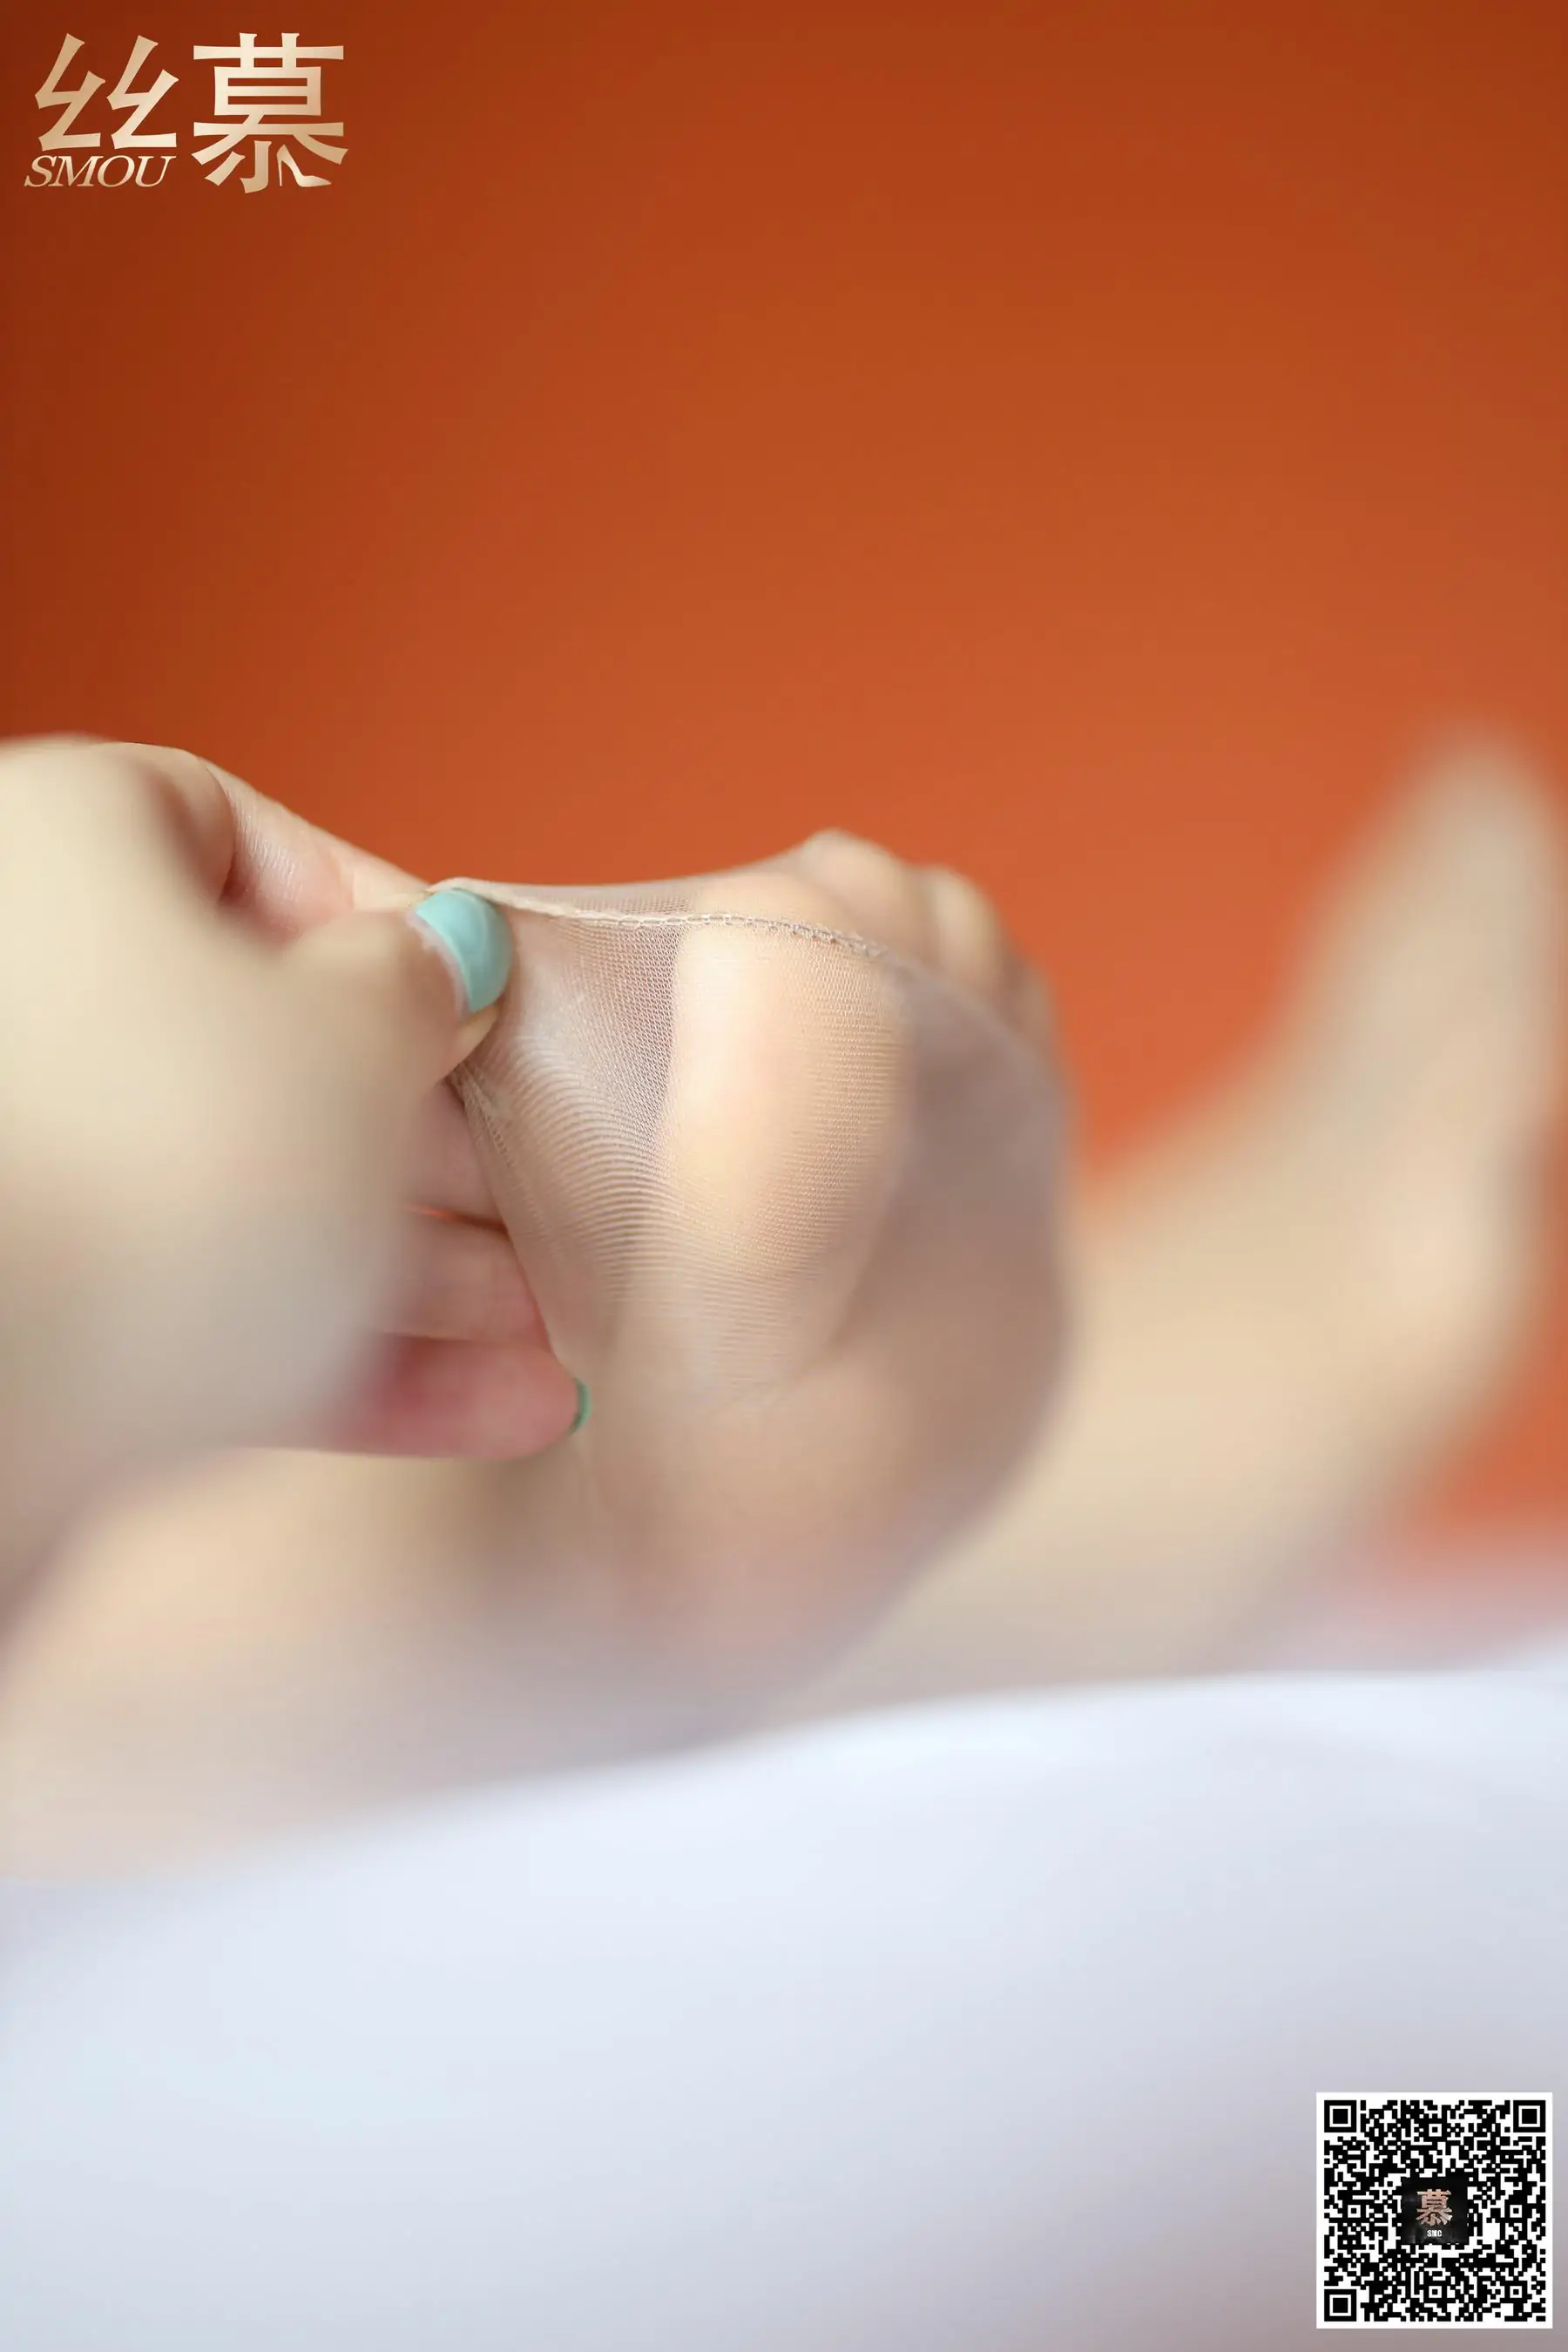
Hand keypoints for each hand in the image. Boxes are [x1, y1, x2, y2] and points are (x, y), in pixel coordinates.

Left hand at [0, 737, 581, 1575]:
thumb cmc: (172, 1153)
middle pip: (253, 1043)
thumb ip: (415, 989)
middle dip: (424, 1136)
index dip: (383, 922)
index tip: (483, 1005)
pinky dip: (341, 1352)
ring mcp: (18, 1168)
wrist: (8, 1384)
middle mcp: (13, 994)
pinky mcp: (32, 1319)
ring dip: (410, 1265)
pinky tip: (490, 1405)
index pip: (234, 837)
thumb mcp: (355, 1038)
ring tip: (540, 1330)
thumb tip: (433, 964)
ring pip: (241, 1195)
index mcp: (56, 849)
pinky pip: (205, 1310)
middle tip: (529, 1193)